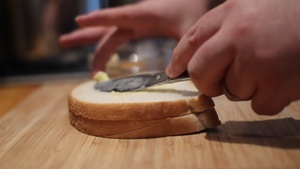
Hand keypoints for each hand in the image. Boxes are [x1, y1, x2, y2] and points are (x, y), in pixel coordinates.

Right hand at [59, 0, 208, 75]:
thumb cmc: (195, 9)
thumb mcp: (190, 31)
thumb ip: (182, 52)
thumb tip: (171, 76)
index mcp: (146, 15)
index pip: (118, 17)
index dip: (99, 19)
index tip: (79, 21)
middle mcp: (137, 17)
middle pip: (106, 27)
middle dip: (84, 34)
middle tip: (63, 41)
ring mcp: (138, 22)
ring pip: (110, 33)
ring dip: (92, 42)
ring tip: (71, 46)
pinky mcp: (142, 26)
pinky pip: (120, 36)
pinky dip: (108, 45)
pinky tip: (102, 52)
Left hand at [167, 0, 299, 114]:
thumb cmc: (292, 11)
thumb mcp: (253, 6)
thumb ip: (225, 27)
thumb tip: (197, 55)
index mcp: (231, 12)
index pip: (191, 39)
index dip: (179, 58)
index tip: (173, 71)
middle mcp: (238, 35)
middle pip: (200, 72)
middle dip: (207, 82)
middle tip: (219, 83)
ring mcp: (258, 60)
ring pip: (232, 90)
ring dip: (248, 85)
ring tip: (273, 65)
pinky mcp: (278, 83)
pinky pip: (258, 105)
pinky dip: (269, 98)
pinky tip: (285, 78)